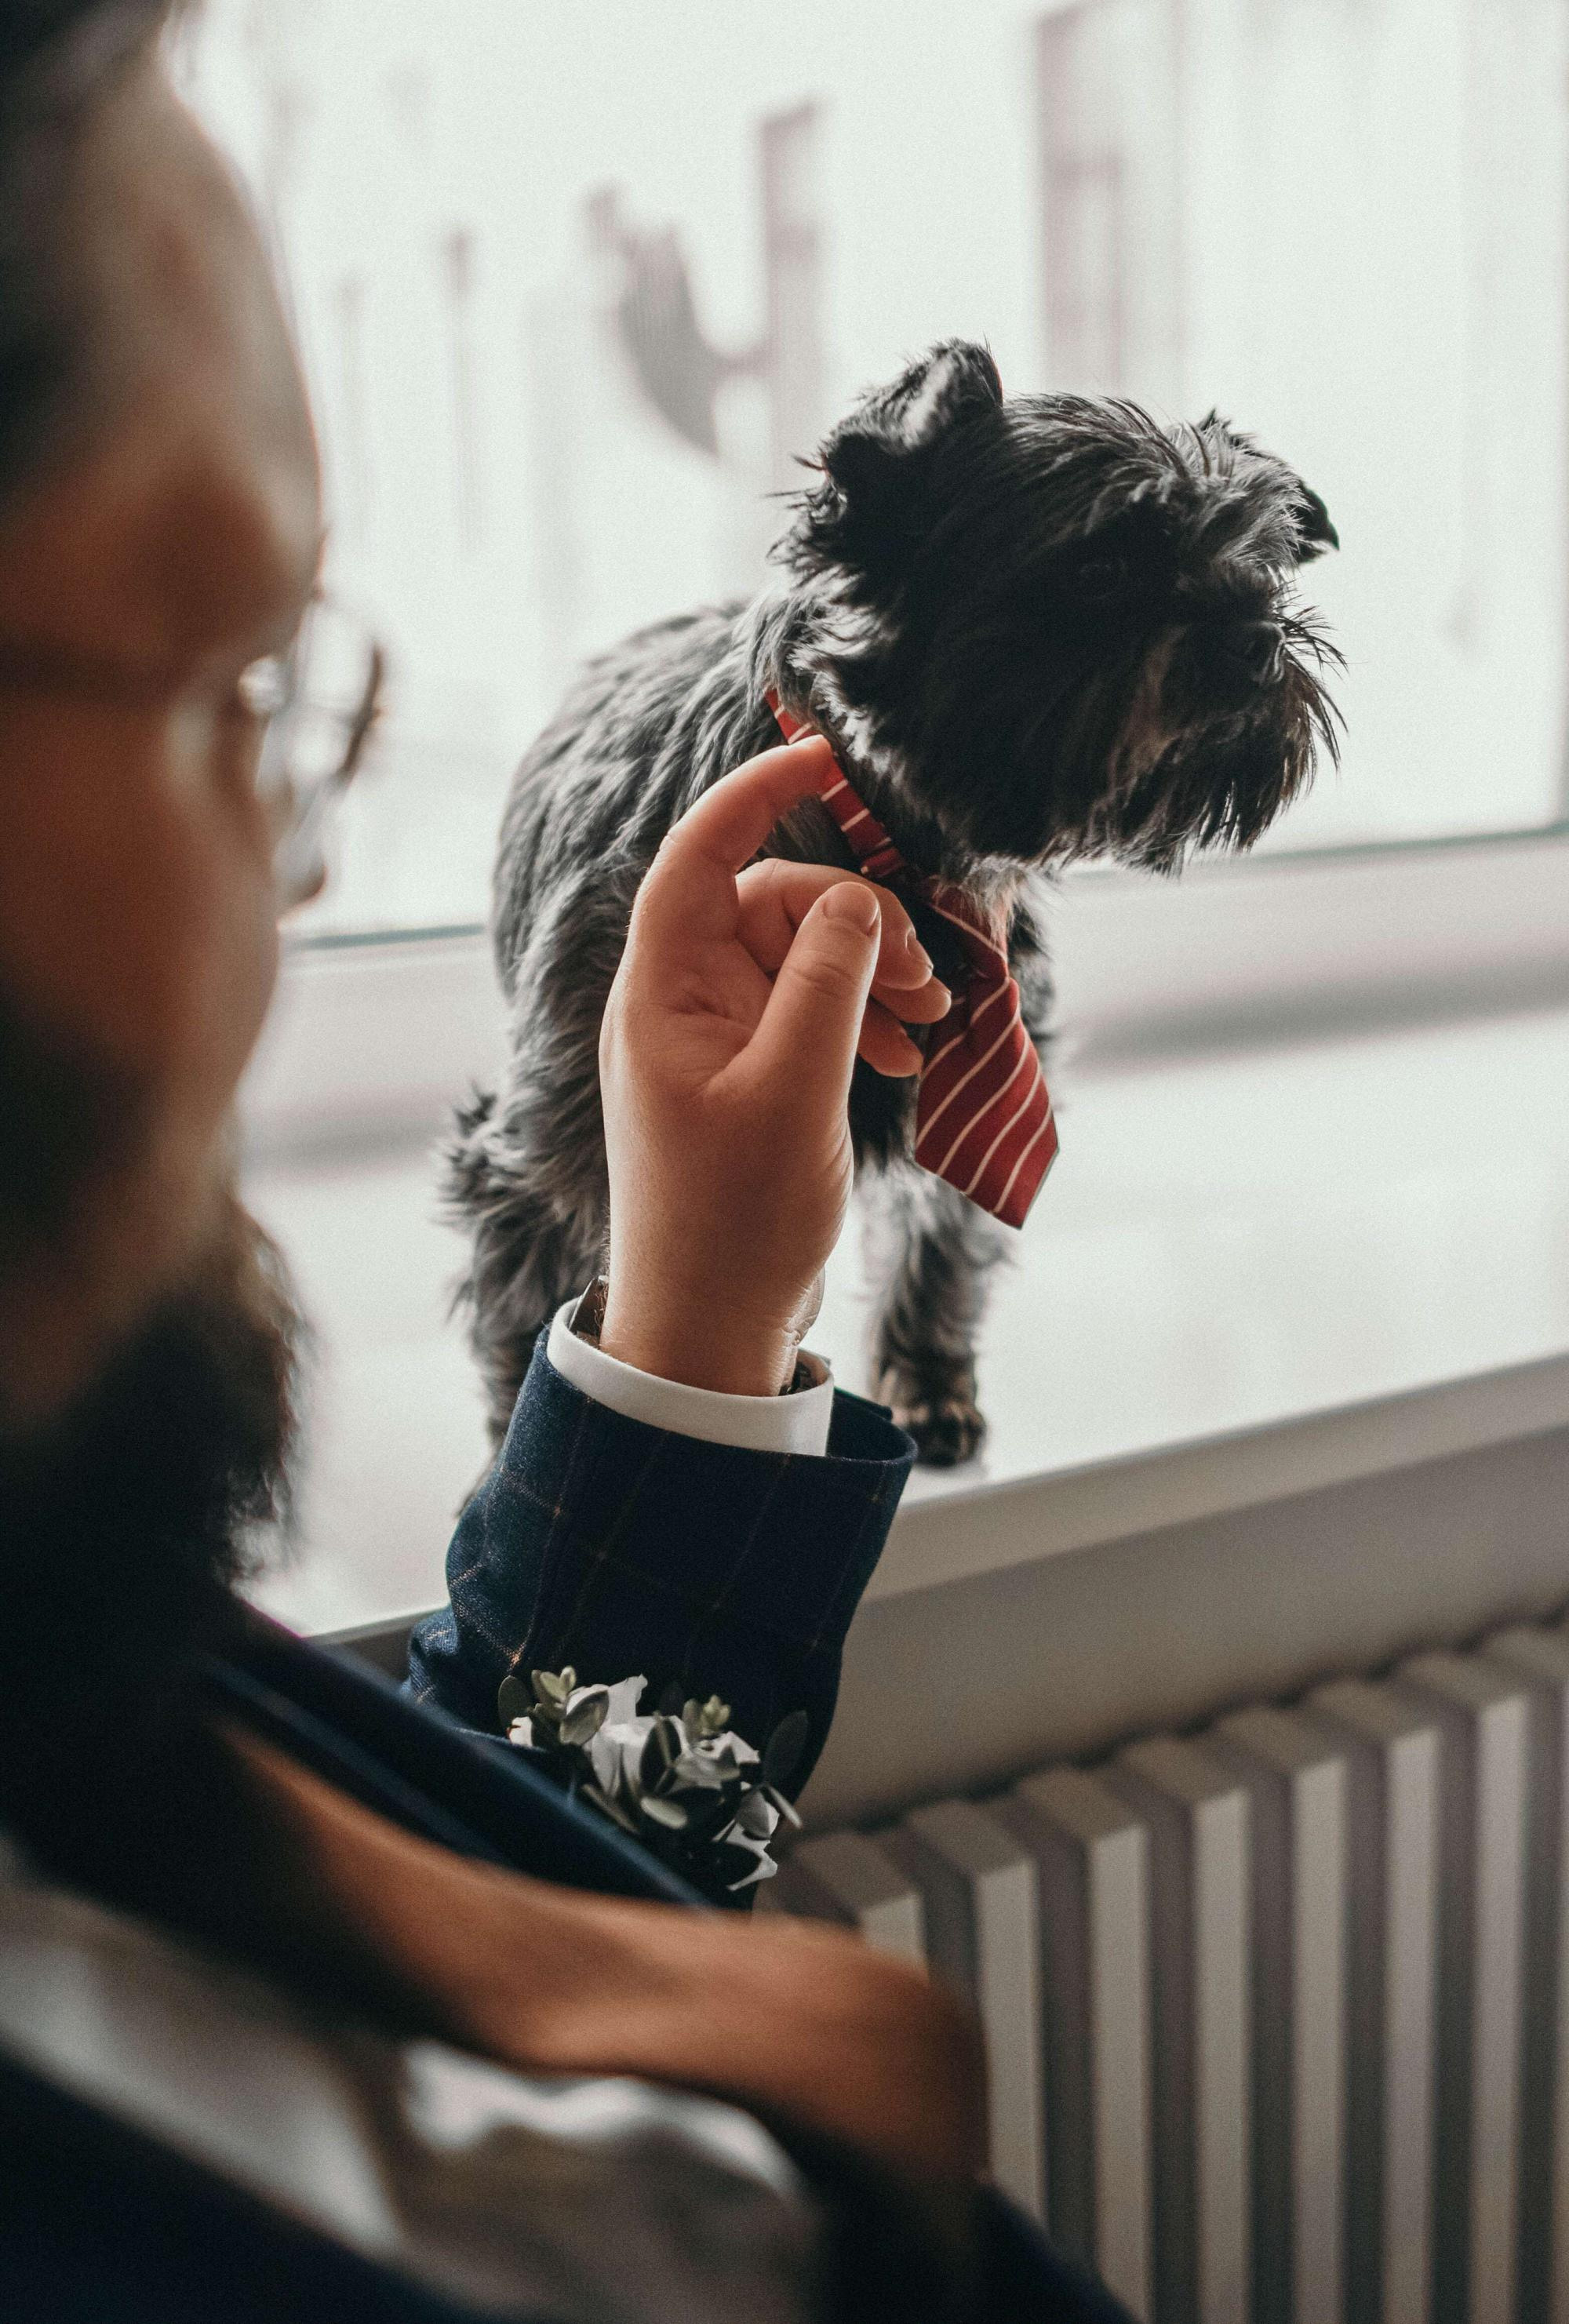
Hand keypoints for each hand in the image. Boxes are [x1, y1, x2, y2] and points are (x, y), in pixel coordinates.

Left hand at [597, 736, 950, 1394]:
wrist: (709, 1331)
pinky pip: (805, 1013)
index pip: (701, 856)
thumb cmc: (734, 1221)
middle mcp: (677, 1003)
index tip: (825, 757)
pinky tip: (903, 1062)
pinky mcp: (744, 1078)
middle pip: (773, 906)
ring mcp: (710, 1041)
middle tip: (930, 985)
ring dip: (871, 978)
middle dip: (857, 926)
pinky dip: (858, 1023)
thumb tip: (853, 900)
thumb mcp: (792, 1092)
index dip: (756, 794)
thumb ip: (826, 982)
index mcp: (661, 993)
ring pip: (800, 960)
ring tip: (930, 1028)